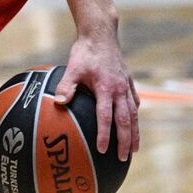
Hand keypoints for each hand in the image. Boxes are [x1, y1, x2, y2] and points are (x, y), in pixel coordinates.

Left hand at [54, 30, 138, 160]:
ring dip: (135, 132)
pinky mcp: (128, 82)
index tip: (103, 150)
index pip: (106, 117)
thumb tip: (58, 103)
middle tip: (124, 158)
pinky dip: (135, 115)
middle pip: (126, 121)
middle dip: (126, 141)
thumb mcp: (72, 68)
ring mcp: (126, 86)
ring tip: (135, 149)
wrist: (101, 35)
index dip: (105, 135)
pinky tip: (134, 124)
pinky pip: (134, 103)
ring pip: (134, 114)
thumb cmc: (85, 52)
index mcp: (106, 89)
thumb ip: (66, 86)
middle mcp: (120, 90)